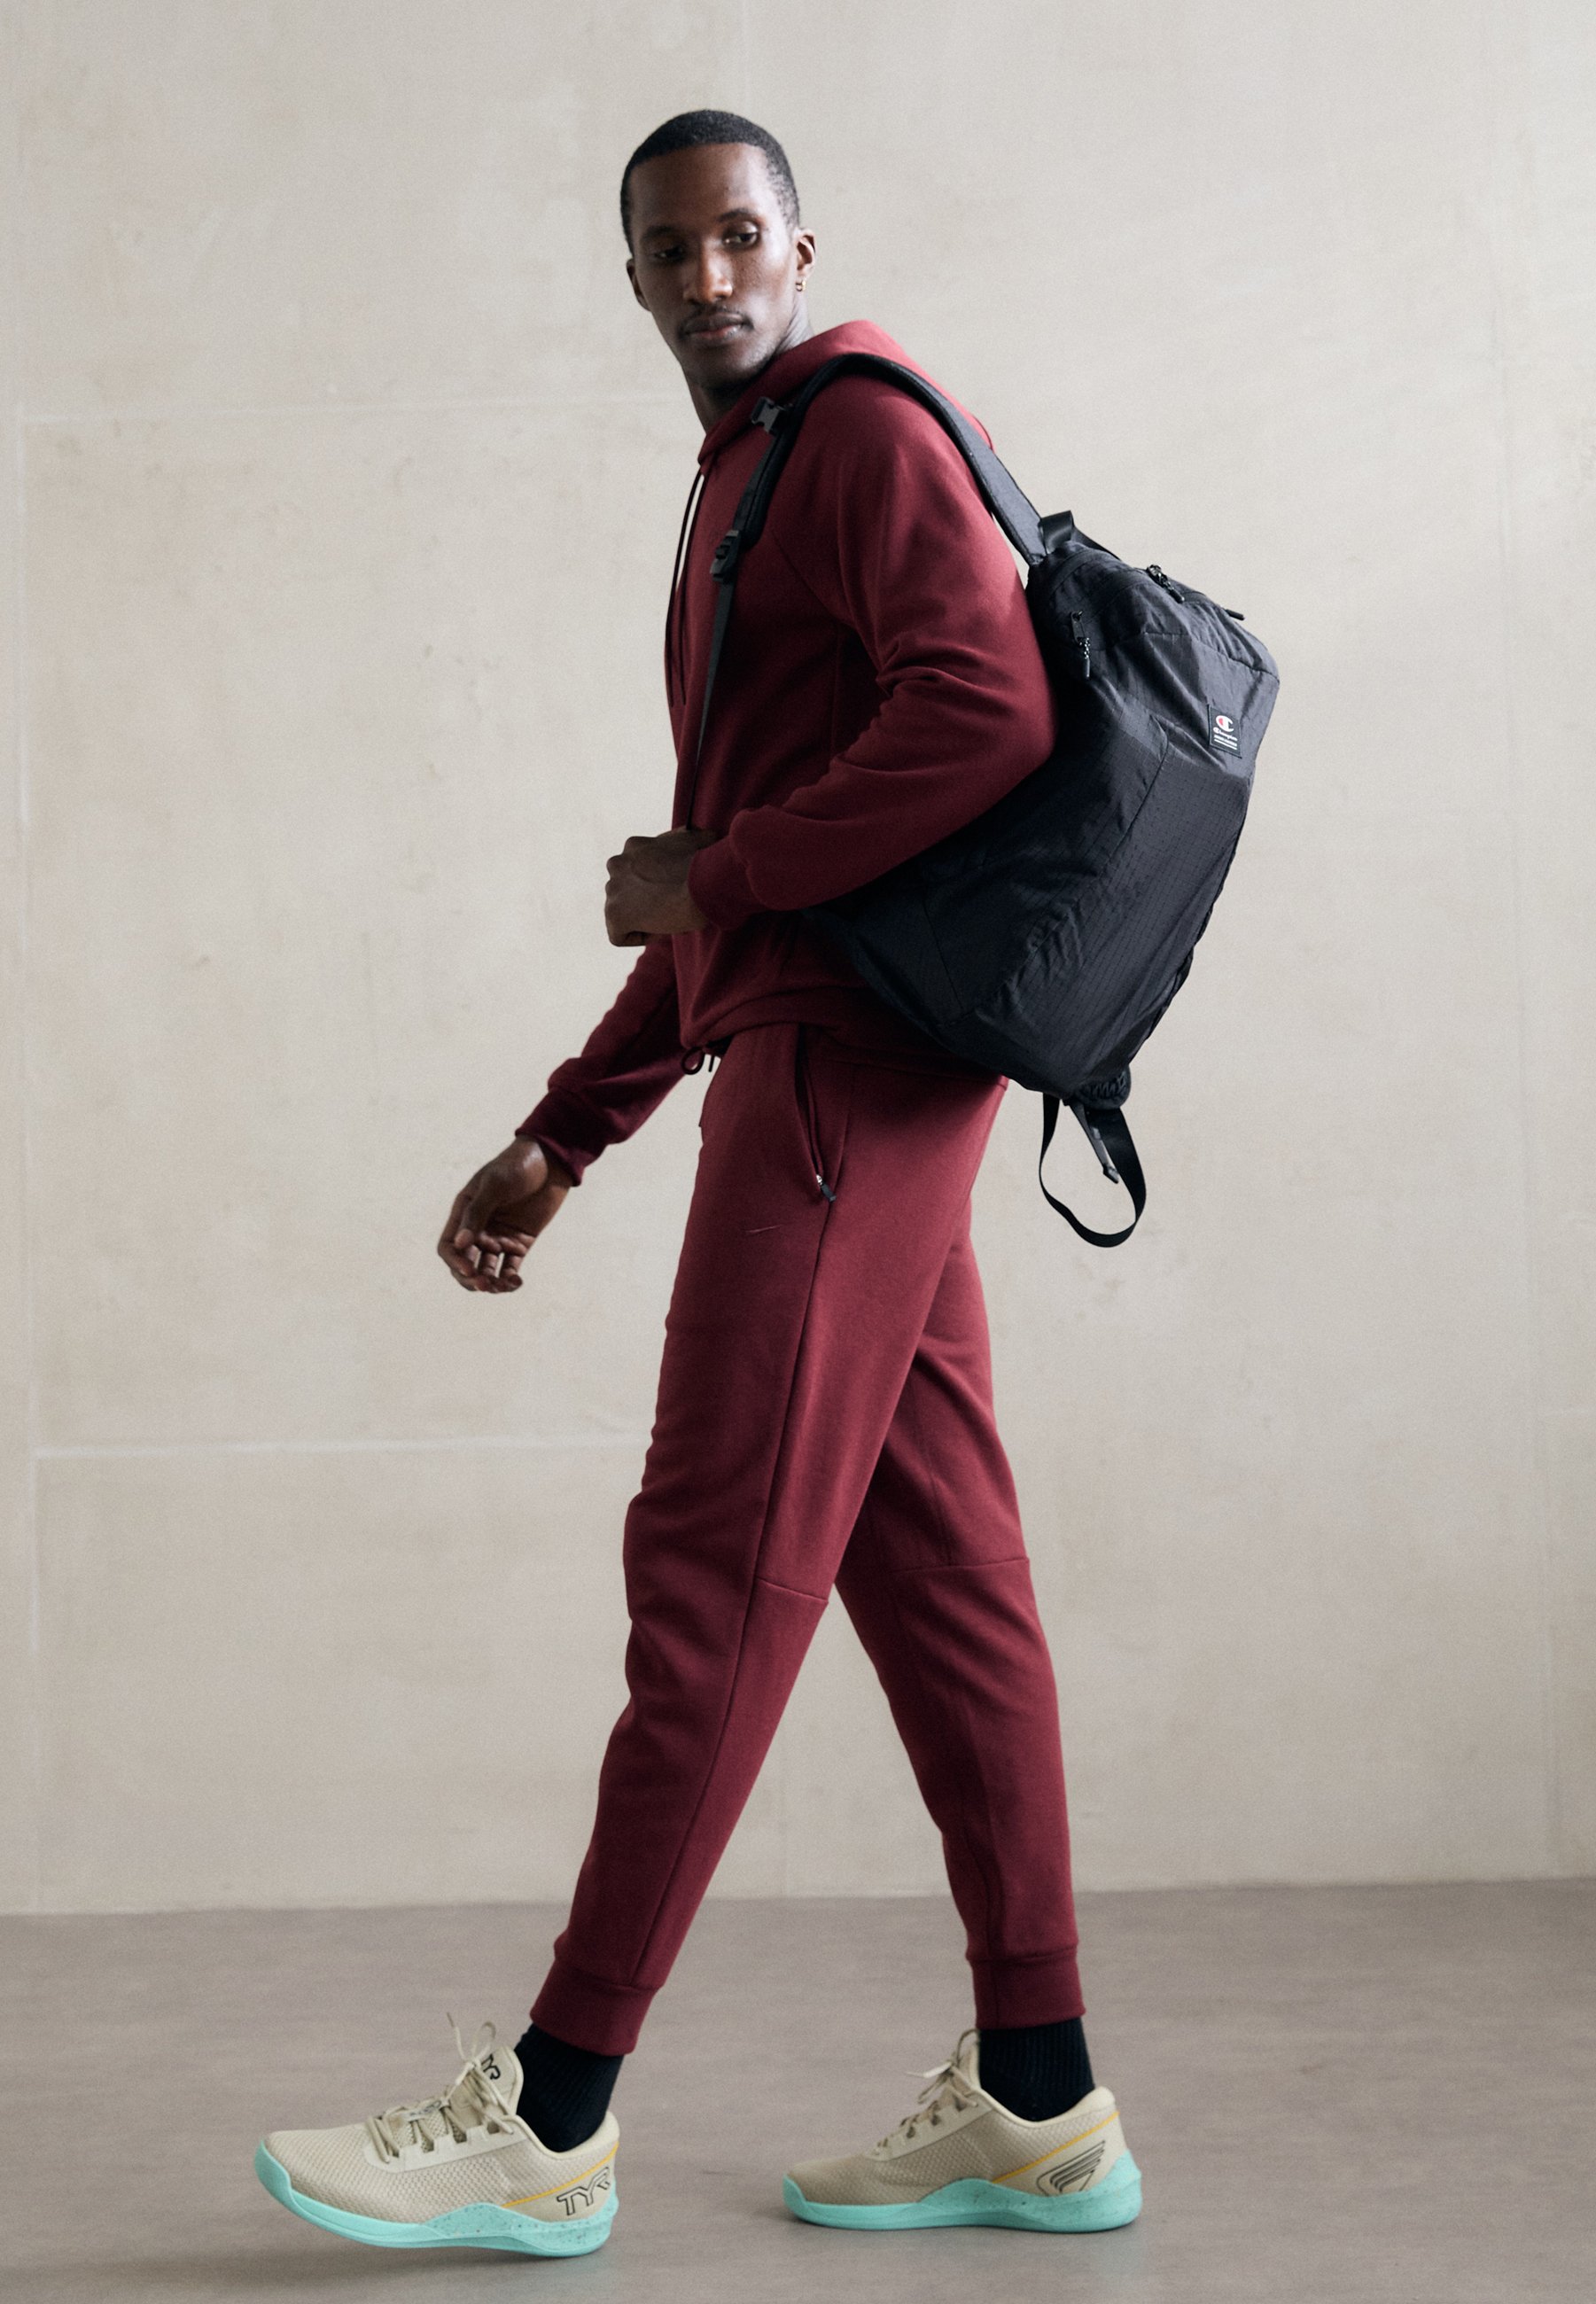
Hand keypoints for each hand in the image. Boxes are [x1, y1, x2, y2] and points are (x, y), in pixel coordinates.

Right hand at [437, 1137, 573, 1293]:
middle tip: (486, 1285)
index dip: (455, 1262)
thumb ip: (477, 1213)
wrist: (551, 1161)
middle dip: (472, 1279)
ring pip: (487, 1270)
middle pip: (465, 1264)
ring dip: (492, 1283)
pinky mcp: (520, 1243)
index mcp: (464, 1213)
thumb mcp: (495, 1185)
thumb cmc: (517, 1166)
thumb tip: (460, 1244)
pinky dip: (510, 1279)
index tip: (470, 1270)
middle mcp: (478, 1229)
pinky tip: (517, 1282)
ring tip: (504, 1286)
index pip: (449, 1247)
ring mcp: (499, 1237)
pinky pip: (510, 1268)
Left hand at [605, 826, 715, 945]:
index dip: (655, 885)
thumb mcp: (698, 840)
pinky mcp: (614, 914)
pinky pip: (619, 935)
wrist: (704, 883)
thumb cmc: (706, 864)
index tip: (674, 890)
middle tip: (671, 906)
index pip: (635, 871)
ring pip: (621, 913)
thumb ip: (690, 838)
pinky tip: (661, 929)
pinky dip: (641, 937)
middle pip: (624, 892)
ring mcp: (613, 889)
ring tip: (669, 916)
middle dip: (644, 902)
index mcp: (633, 846)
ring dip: (643, 919)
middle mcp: (617, 864)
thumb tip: (708, 837)